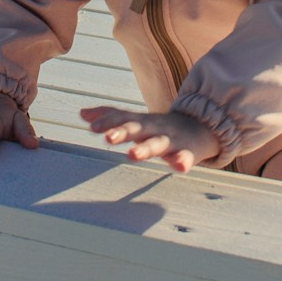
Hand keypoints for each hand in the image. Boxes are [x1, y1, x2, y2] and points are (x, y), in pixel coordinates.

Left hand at [80, 104, 219, 173]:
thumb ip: (111, 117)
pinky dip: (182, 161)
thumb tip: (81, 113)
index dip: (107, 121)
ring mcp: (171, 140)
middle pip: (137, 128)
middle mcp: (153, 128)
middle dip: (122, 132)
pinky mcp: (187, 152)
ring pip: (158, 144)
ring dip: (145, 148)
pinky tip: (180, 166)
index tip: (91, 127)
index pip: (122, 118)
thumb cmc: (159, 128)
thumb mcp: (136, 120)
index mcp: (140, 122)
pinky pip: (185, 157)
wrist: (200, 128)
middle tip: (108, 138)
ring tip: (133, 155)